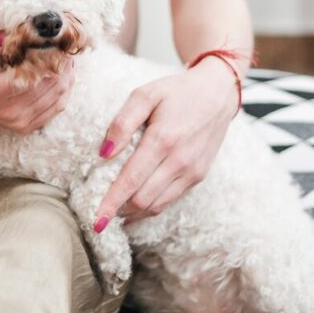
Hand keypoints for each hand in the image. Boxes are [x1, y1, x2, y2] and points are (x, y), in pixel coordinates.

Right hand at [0, 34, 74, 133]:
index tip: (54, 38)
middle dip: (61, 63)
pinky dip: (62, 91)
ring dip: (65, 75)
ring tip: (65, 54)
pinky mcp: (21, 126)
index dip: (49, 55)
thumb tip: (15, 33)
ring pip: (57, 99)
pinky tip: (62, 73)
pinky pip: (53, 110)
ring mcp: (15, 122)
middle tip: (65, 42)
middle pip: (50, 87)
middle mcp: (7, 112)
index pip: (34, 74)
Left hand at [94, 58, 238, 225]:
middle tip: (99, 211)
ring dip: (133, 212)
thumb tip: (104, 153)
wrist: (218, 93)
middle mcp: (179, 160)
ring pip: (157, 205)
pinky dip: (151, 207)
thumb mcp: (145, 95)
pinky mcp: (198, 176)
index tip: (95, 221)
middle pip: (142, 199)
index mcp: (163, 139)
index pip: (131, 181)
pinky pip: (170, 200)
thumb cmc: (177, 92)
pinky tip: (136, 207)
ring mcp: (192, 171)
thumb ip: (122, 122)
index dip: (111, 203)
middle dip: (118, 210)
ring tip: (115, 210)